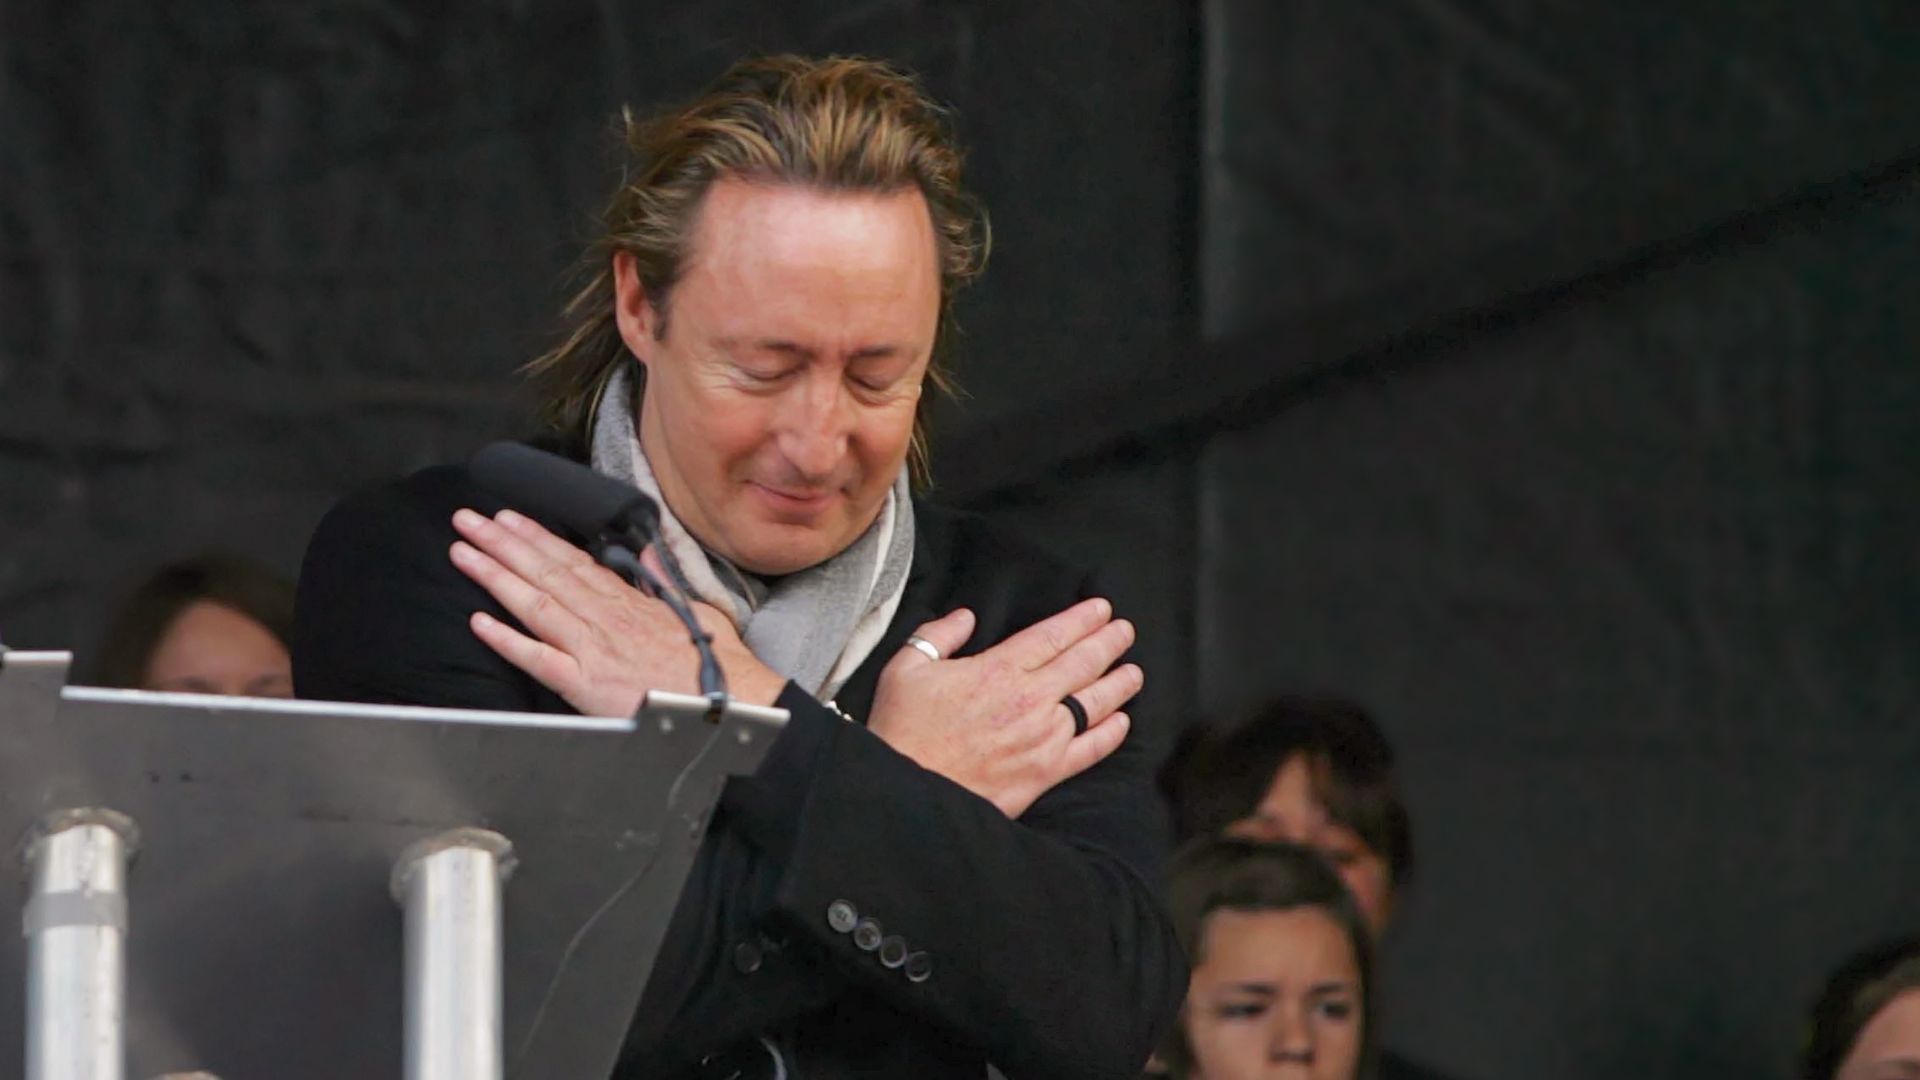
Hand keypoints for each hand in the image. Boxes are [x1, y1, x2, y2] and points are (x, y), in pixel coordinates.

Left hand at [447, 508, 786, 715]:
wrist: (728, 703)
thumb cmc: (711, 665)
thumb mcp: (690, 610)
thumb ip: (660, 582)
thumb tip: (648, 553)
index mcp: (627, 601)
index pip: (572, 561)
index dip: (536, 537)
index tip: (508, 517)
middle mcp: (604, 617)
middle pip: (545, 572)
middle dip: (503, 543)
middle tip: (468, 520)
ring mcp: (593, 647)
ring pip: (535, 603)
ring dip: (496, 575)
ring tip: (463, 553)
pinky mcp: (587, 683)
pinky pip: (539, 658)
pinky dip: (508, 640)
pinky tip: (478, 623)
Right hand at [866, 597, 1143, 818]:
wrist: (909, 790)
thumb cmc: (903, 730)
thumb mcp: (906, 669)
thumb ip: (937, 636)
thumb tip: (965, 617)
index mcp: (999, 669)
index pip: (1053, 636)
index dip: (1082, 619)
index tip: (1102, 608)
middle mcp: (1030, 700)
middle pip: (1082, 663)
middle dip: (1109, 643)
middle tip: (1125, 631)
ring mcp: (1043, 738)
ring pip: (1094, 703)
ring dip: (1119, 684)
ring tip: (1135, 672)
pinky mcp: (1045, 773)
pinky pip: (1090, 750)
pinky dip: (1110, 734)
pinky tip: (1121, 722)